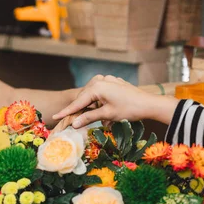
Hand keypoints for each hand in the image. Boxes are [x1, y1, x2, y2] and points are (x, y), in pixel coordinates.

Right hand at [53, 75, 178, 128]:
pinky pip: (100, 93)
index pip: (78, 102)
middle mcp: (101, 80)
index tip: (55, 117)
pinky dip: (99, 103)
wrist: (149, 104)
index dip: (67, 111)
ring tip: (98, 118)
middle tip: (73, 121)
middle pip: (84, 97)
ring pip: (92, 95)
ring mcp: (107, 80)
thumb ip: (89, 117)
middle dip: (80, 110)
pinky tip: (105, 112)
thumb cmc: (129, 109)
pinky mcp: (113, 83)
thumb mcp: (107, 115)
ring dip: (92, 107)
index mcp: (97, 86)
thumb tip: (74, 123)